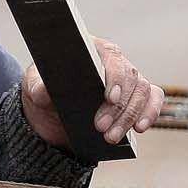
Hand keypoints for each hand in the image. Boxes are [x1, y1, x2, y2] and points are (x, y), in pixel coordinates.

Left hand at [19, 36, 163, 148]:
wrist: (51, 113)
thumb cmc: (45, 90)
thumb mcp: (34, 89)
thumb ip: (39, 89)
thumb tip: (46, 89)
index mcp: (92, 50)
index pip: (112, 57)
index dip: (115, 78)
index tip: (109, 98)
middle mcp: (114, 61)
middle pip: (130, 78)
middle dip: (118, 107)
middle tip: (101, 128)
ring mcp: (128, 79)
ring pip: (142, 92)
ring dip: (130, 116)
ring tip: (111, 137)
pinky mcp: (135, 97)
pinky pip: (153, 100)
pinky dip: (150, 113)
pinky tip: (140, 128)